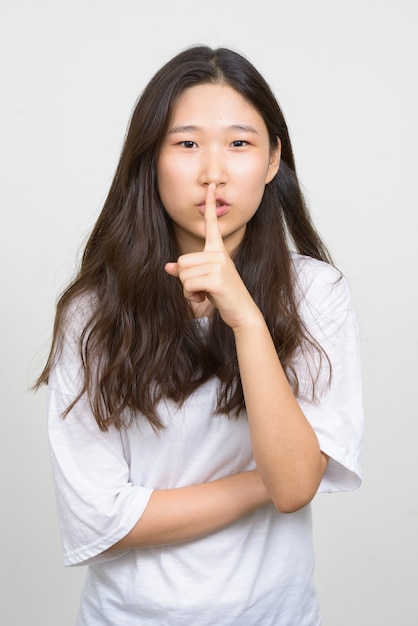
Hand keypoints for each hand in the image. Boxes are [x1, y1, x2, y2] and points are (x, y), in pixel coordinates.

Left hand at [164, 184, 259, 328]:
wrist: (241, 311)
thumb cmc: (223, 295)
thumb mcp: (203, 280)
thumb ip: (186, 272)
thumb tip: (167, 267)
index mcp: (218, 250)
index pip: (212, 225)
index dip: (210, 205)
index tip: (210, 186)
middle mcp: (218, 253)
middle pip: (182, 260)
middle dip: (185, 279)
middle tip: (201, 288)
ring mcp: (218, 264)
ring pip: (183, 274)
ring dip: (188, 289)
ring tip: (205, 293)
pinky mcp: (216, 277)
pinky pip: (188, 284)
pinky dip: (191, 296)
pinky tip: (205, 298)